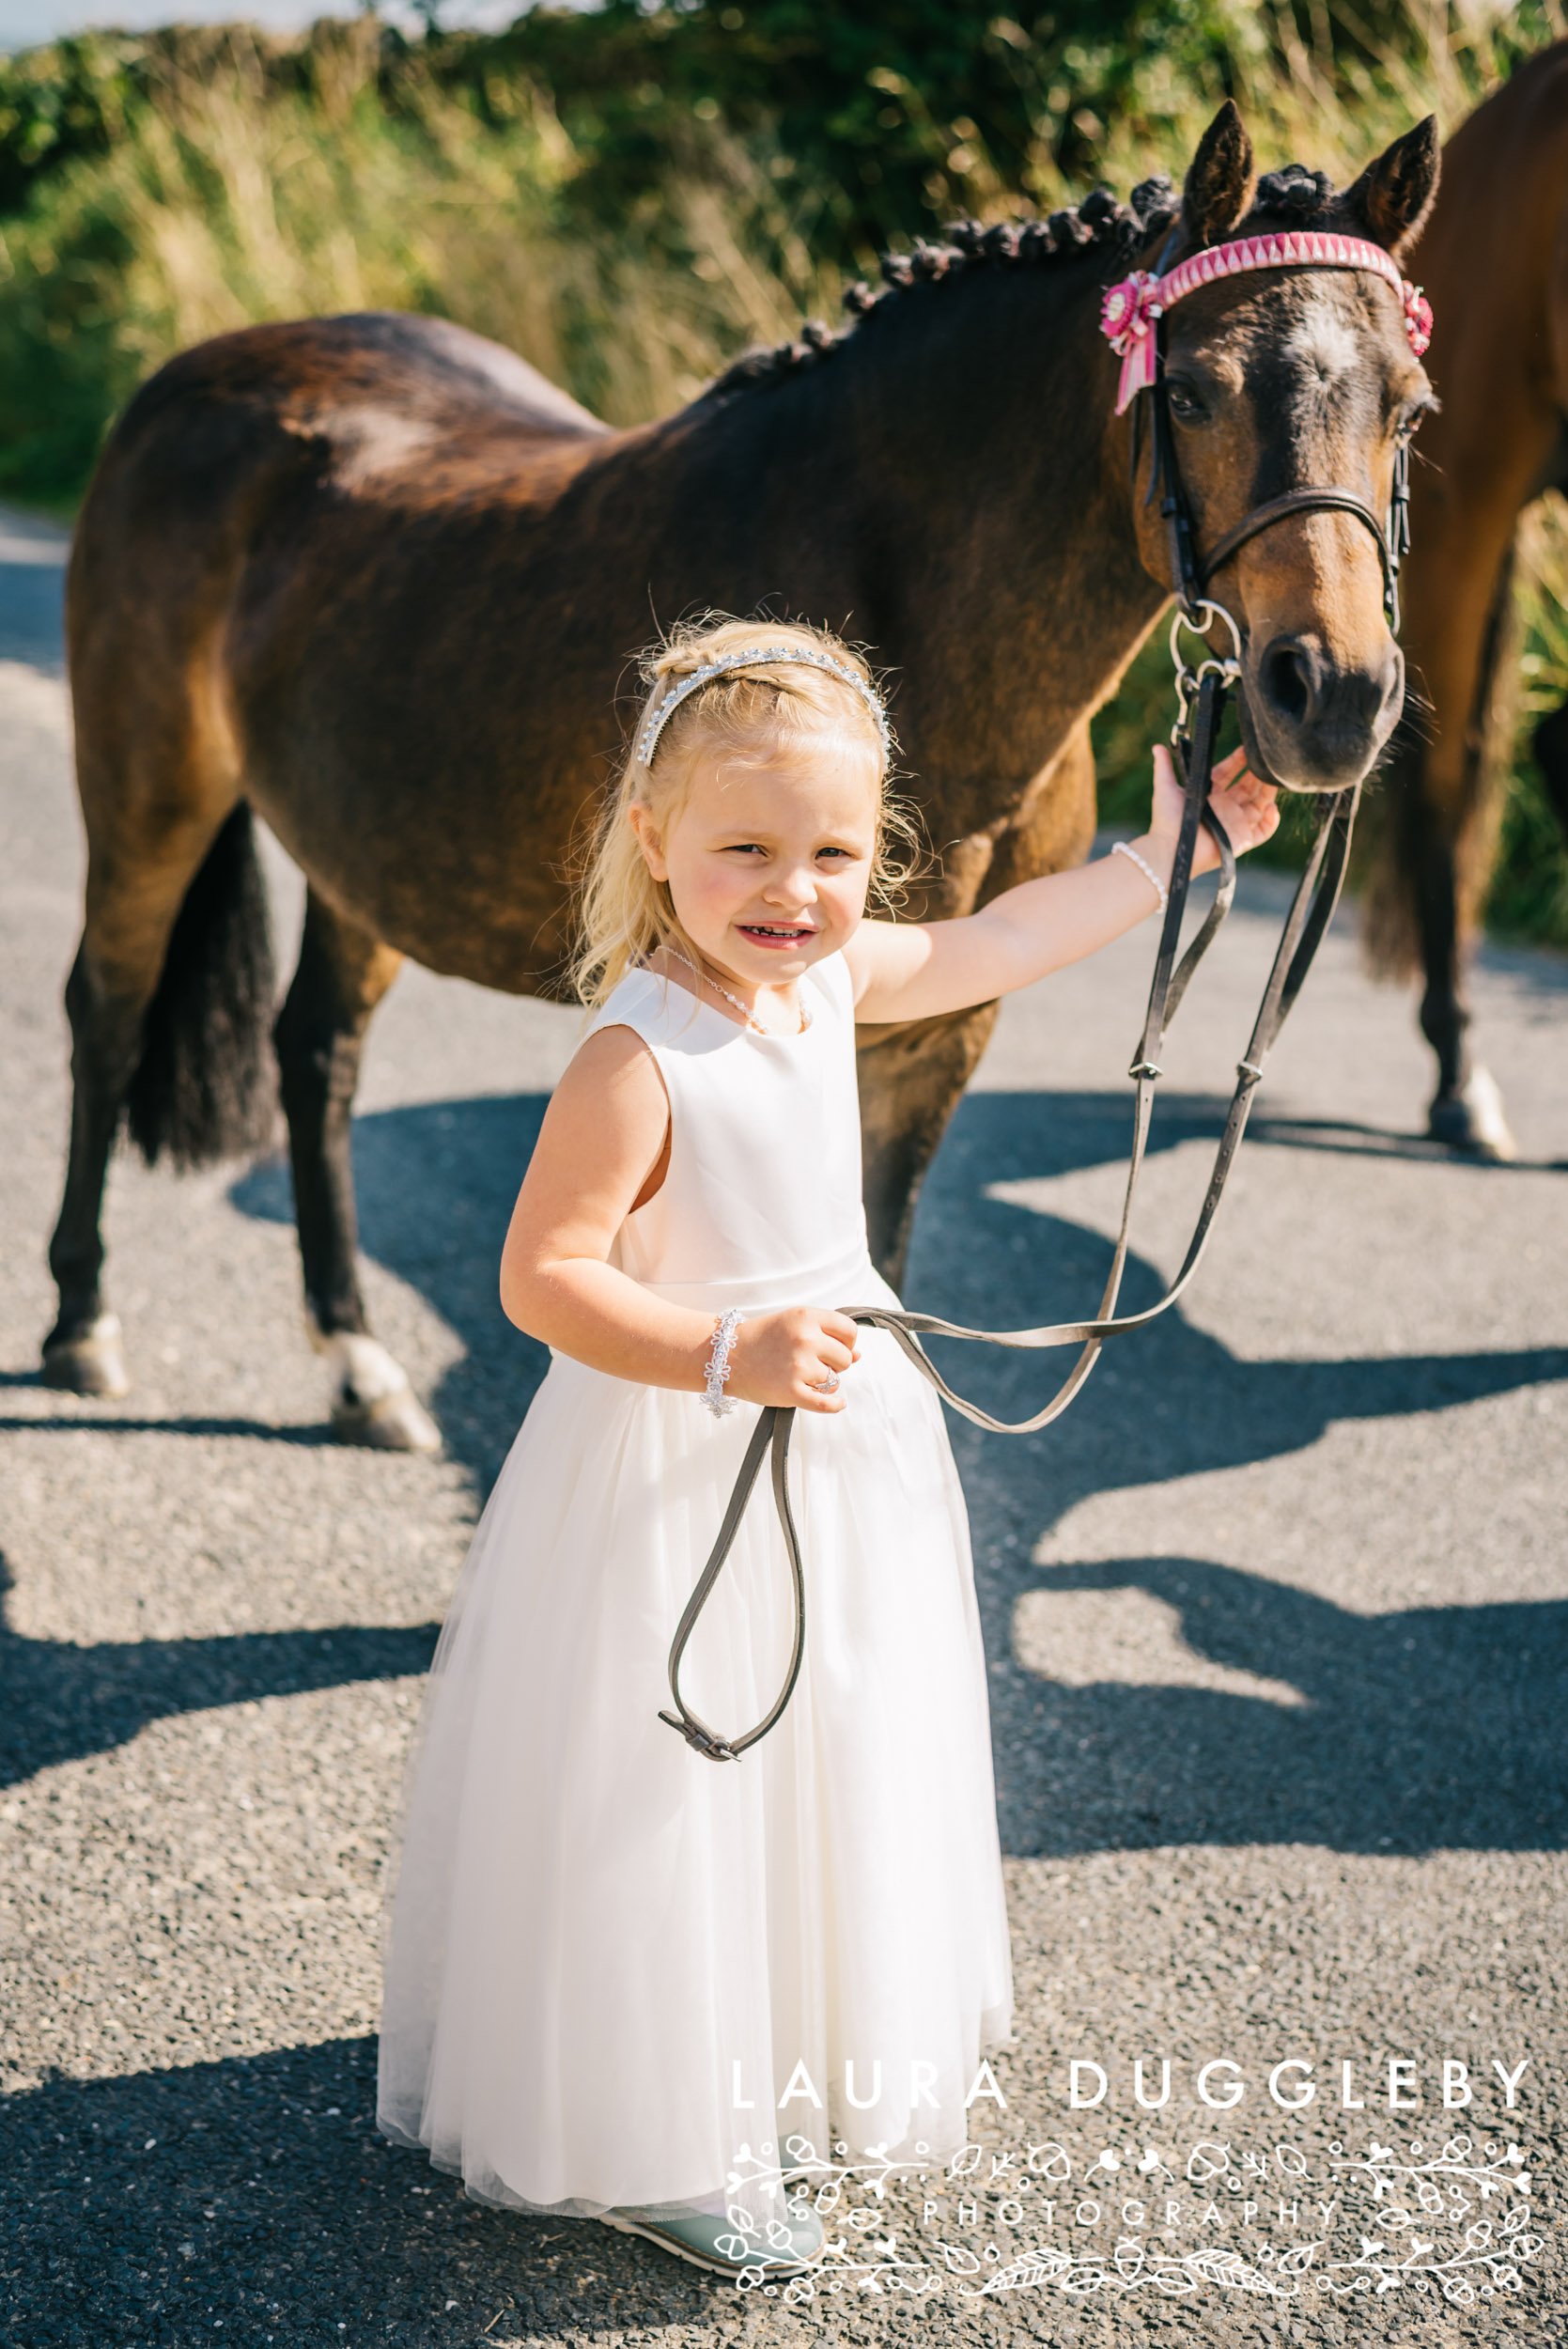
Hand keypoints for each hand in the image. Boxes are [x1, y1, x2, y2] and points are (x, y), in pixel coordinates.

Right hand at [728, 1308, 860, 1413]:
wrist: (725, 1356)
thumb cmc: (762, 1339)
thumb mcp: (793, 1324)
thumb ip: (826, 1335)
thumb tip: (858, 1355)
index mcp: (805, 1316)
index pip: (849, 1331)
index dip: (846, 1342)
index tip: (835, 1347)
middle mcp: (804, 1338)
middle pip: (845, 1357)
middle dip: (834, 1363)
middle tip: (811, 1363)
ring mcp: (798, 1366)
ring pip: (833, 1379)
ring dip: (823, 1381)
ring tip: (800, 1375)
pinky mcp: (791, 1391)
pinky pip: (826, 1402)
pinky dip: (835, 1404)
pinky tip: (838, 1403)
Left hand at [1144, 741, 1280, 879]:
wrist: (1171, 850)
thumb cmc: (1167, 822)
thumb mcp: (1165, 789)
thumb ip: (1164, 768)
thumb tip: (1157, 746)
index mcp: (1209, 795)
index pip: (1228, 773)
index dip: (1238, 761)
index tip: (1247, 748)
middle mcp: (1224, 809)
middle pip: (1247, 787)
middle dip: (1257, 774)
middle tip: (1266, 761)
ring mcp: (1234, 824)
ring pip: (1259, 805)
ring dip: (1268, 791)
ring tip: (1275, 778)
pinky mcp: (1242, 841)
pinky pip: (1264, 831)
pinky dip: (1271, 820)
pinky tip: (1272, 807)